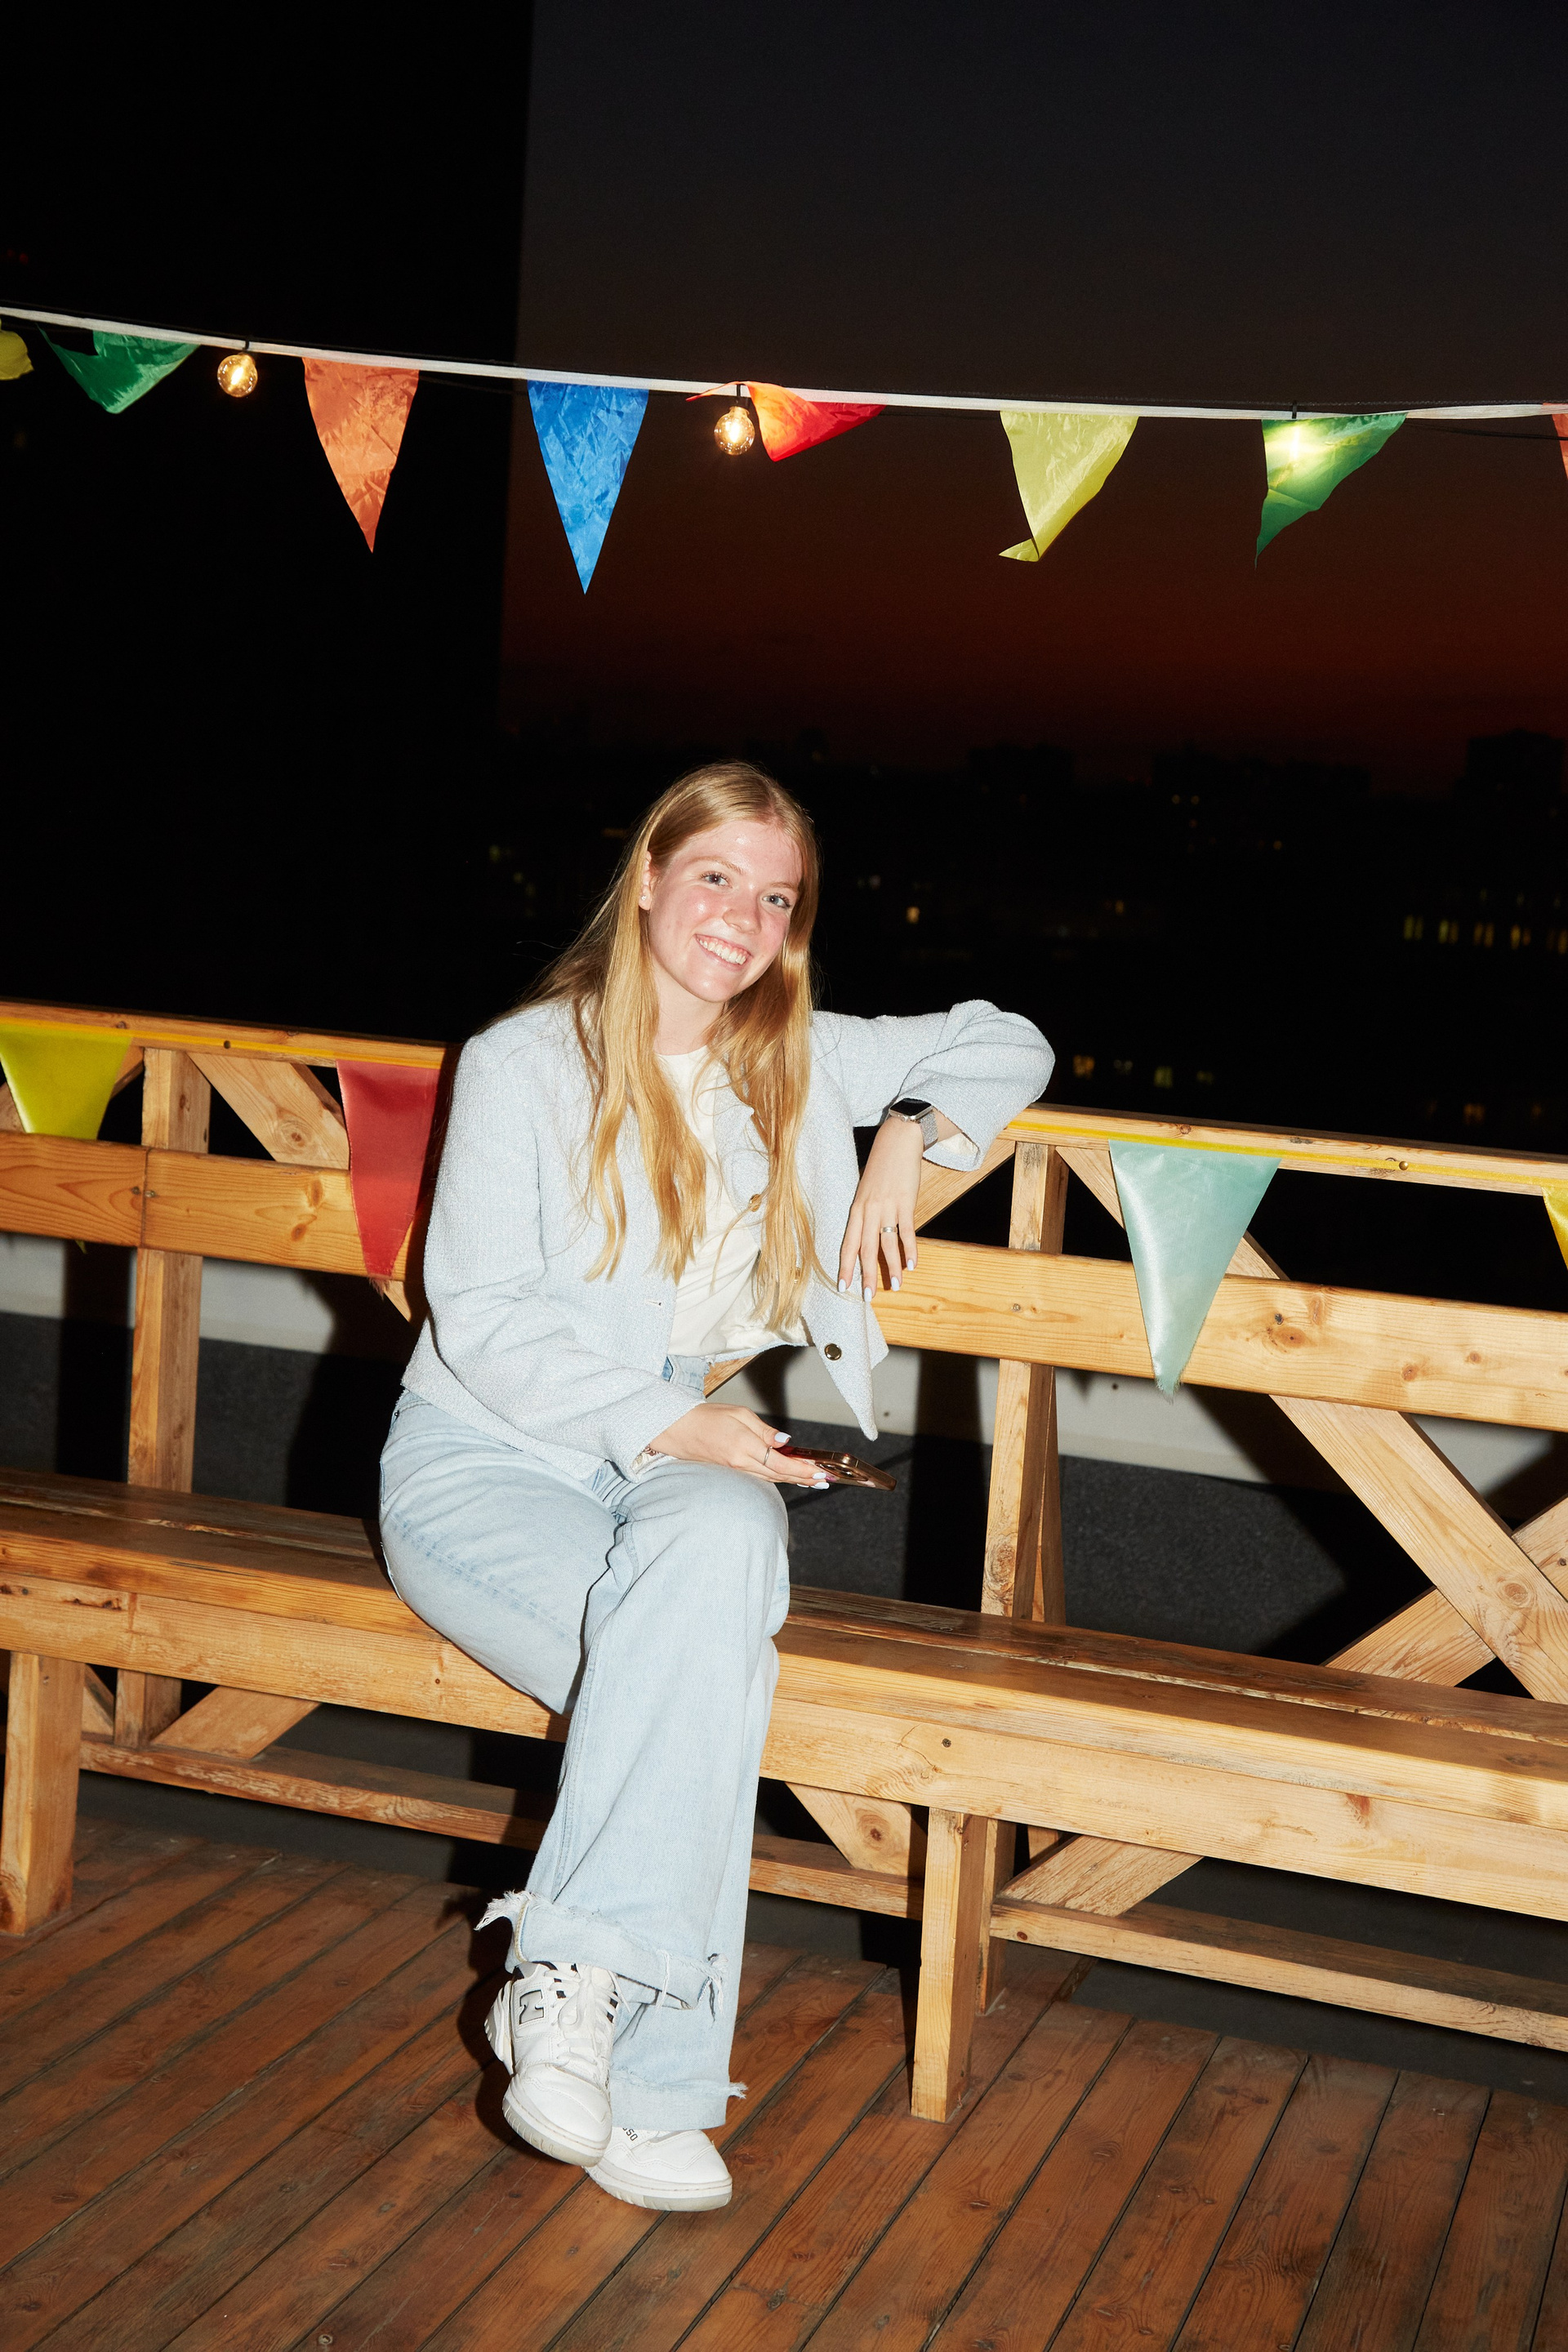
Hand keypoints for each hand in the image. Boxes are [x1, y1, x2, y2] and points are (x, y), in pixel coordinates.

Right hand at [650, 1403, 827, 1485]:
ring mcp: (736, 1469)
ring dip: (793, 1480)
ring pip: (771, 1478)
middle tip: (825, 1479)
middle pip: (780, 1476)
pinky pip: (760, 1475)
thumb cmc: (707, 1417)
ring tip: (812, 1480)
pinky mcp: (733, 1470)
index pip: (781, 1464)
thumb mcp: (739, 1415)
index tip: (820, 1472)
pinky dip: (777, 1477)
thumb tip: (786, 1443)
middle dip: (804, 1478)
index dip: (803, 1470)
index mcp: (744, 1447)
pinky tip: (787, 1476)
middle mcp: (742, 1463)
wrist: (678, 1430)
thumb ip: (764, 1431)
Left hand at [838, 1116, 922, 1301]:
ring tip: (896, 1287)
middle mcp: (868, 1211)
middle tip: (868, 1297)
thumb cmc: (880, 1168)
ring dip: (892, 1268)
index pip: (848, 1244)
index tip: (844, 1287)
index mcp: (856, 1209)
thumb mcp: (866, 1191)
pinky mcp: (905, 1202)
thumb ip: (865, 1214)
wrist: (897, 1142)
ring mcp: (887, 1207)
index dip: (846, 1267)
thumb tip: (867, 1238)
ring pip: (887, 1245)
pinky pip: (907, 1231)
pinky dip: (910, 1250)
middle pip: (866, 1249)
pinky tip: (912, 1265)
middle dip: (867, 1275)